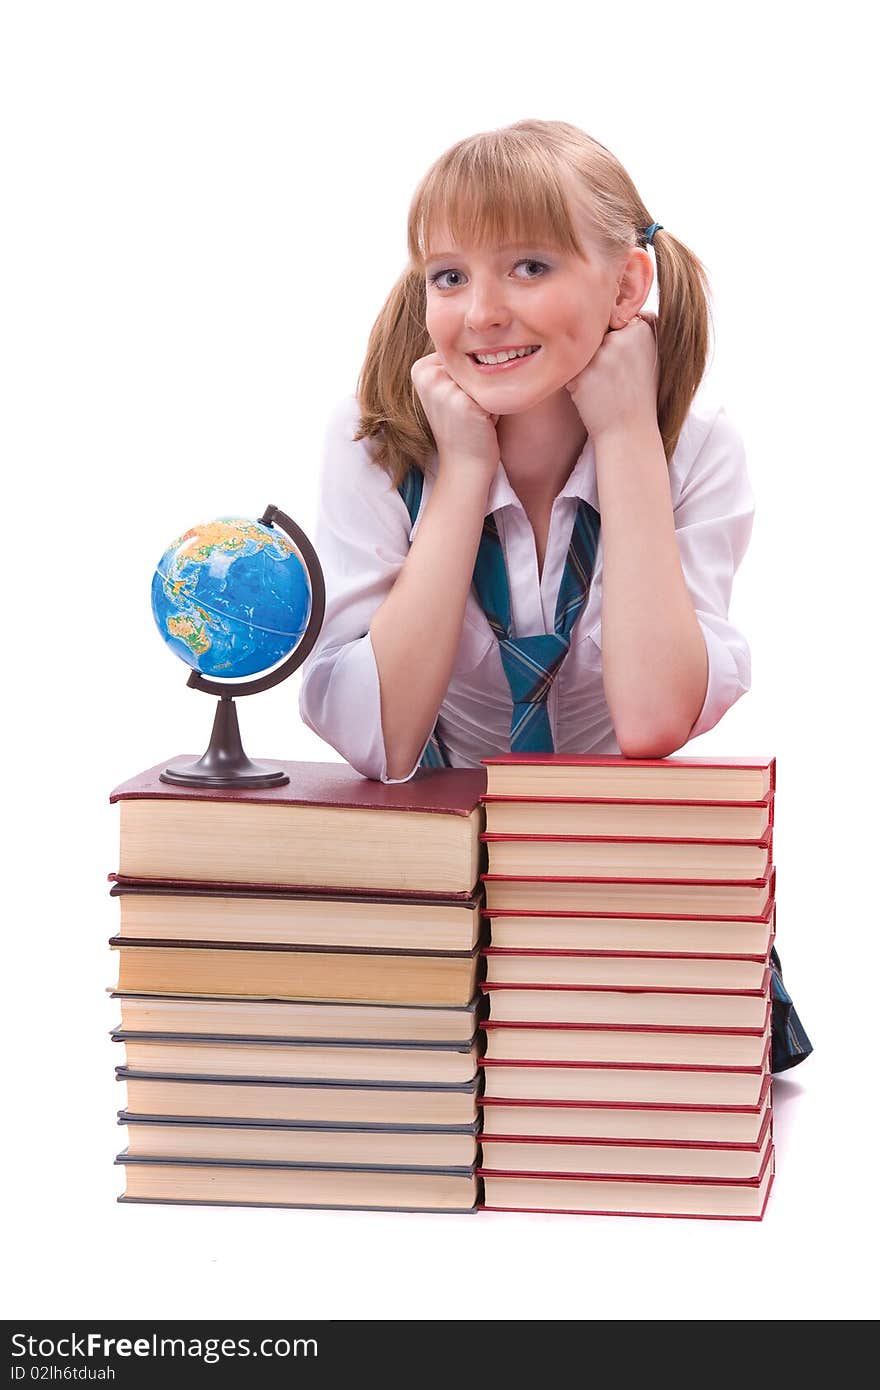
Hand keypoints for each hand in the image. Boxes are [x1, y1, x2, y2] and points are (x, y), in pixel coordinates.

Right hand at [410, 352, 500, 479]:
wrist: (465, 464)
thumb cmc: (465, 424)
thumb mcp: (452, 389)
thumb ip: (457, 364)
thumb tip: (482, 335)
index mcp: (420, 368)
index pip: (461, 351)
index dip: (470, 374)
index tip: (460, 399)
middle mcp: (427, 375)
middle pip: (473, 359)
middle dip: (480, 381)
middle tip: (470, 409)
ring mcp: (443, 388)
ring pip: (484, 374)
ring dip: (489, 392)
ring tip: (478, 413)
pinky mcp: (462, 402)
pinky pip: (493, 389)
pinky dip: (496, 404)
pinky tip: (484, 420)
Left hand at [564, 312, 659, 442]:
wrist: (629, 431)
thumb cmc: (638, 395)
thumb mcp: (651, 355)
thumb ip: (637, 329)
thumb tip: (617, 308)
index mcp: (644, 327)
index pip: (615, 315)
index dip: (612, 335)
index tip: (618, 357)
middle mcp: (625, 336)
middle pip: (596, 329)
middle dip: (598, 350)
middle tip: (611, 375)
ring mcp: (604, 352)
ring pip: (581, 346)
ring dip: (585, 364)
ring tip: (602, 385)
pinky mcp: (584, 370)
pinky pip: (569, 364)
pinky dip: (576, 379)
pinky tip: (591, 392)